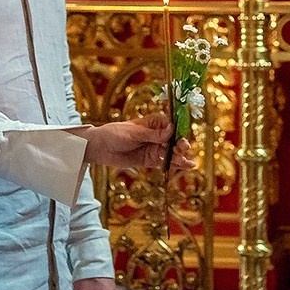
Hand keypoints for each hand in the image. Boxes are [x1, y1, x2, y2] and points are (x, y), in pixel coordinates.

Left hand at [81, 114, 196, 170]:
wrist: (101, 148)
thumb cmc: (115, 134)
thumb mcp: (134, 133)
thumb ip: (153, 134)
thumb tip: (171, 130)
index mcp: (155, 122)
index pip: (172, 125)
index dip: (179, 131)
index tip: (182, 137)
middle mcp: (158, 135)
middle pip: (174, 140)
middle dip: (181, 145)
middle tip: (184, 149)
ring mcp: (155, 148)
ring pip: (172, 153)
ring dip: (181, 157)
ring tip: (189, 163)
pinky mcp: (151, 160)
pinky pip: (165, 162)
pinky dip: (175, 165)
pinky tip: (185, 167)